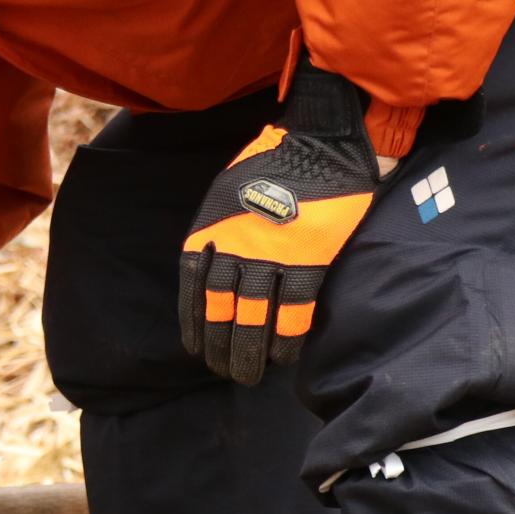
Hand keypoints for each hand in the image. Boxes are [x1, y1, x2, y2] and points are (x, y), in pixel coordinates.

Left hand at [178, 61, 383, 385]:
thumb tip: (219, 265)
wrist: (321, 138)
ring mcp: (271, 253)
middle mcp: (234, 244)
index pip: (193, 286)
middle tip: (225, 371)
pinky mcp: (309, 258)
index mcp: (211, 226)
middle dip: (220, 345)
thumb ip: (221, 228)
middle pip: (220, 308)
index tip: (195, 348)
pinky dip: (287, 337)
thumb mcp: (227, 189)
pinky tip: (284, 357)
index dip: (194, 321)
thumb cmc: (273, 159)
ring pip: (252, 316)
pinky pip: (293, 309)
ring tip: (249, 375)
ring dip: (249, 350)